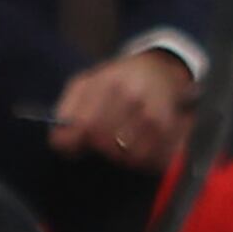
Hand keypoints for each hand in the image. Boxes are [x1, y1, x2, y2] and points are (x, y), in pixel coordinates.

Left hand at [52, 48, 195, 169]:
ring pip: (128, 157)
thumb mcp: (87, 82)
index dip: (70, 142)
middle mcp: (133, 98)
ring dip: (121, 157)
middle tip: (99, 143)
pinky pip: (153, 162)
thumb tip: (59, 141)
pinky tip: (140, 149)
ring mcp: (155, 116)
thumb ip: (68, 108)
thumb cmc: (119, 79)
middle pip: (104, 144)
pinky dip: (144, 162)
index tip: (67, 147)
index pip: (83, 125)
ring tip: (120, 145)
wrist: (161, 70)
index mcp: (108, 83)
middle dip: (97, 148)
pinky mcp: (173, 132)